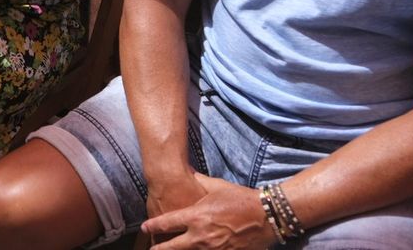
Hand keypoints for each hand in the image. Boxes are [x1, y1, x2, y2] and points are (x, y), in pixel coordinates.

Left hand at [141, 174, 274, 249]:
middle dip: (158, 248)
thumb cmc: (241, 198)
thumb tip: (186, 171)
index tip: (145, 226)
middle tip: (150, 249)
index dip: (153, 226)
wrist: (267, 215)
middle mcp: (201, 236)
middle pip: (172, 247)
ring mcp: (214, 249)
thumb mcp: (216, 186)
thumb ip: (197, 181)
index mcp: (196, 217)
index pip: (167, 223)